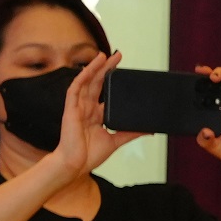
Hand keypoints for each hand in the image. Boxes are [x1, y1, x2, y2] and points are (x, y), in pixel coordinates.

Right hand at [50, 55, 130, 179]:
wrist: (75, 165)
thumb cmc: (90, 155)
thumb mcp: (116, 141)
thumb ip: (131, 133)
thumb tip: (150, 130)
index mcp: (96, 115)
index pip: (105, 92)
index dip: (112, 80)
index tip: (123, 70)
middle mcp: (87, 108)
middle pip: (97, 83)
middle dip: (106, 69)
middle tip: (117, 56)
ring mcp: (78, 108)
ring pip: (86, 82)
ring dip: (94, 68)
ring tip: (103, 55)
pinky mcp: (70, 110)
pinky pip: (75, 90)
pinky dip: (81, 78)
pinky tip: (88, 69)